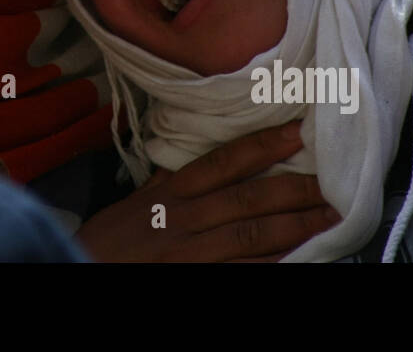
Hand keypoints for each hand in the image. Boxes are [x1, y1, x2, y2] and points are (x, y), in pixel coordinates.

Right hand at [75, 122, 338, 261]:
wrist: (79, 268)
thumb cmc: (108, 241)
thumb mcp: (136, 201)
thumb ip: (170, 183)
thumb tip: (206, 159)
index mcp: (169, 193)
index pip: (223, 162)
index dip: (262, 146)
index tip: (297, 132)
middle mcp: (183, 219)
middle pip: (249, 200)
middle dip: (295, 191)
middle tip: (333, 184)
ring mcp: (191, 254)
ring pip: (253, 238)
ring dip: (296, 228)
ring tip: (330, 219)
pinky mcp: (195, 280)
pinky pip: (244, 273)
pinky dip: (273, 266)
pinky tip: (300, 258)